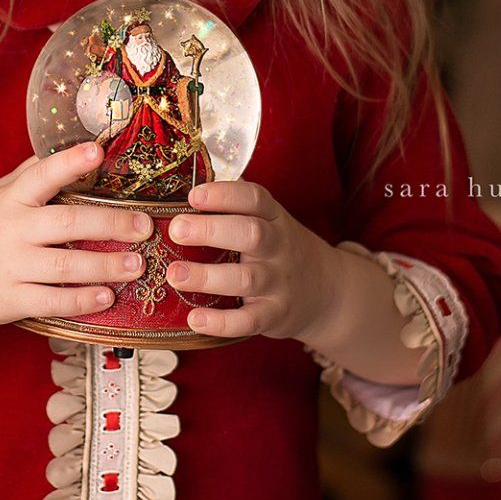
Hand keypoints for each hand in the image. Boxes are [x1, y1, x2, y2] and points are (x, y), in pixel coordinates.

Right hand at [0, 143, 155, 328]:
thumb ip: (32, 175)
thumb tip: (74, 145)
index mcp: (10, 199)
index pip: (41, 175)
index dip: (69, 162)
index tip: (97, 151)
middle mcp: (10, 231)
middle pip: (66, 224)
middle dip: (110, 224)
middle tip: (144, 226)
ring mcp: (10, 267)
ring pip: (65, 267)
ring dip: (105, 266)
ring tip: (136, 264)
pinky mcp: (10, 301)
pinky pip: (52, 302)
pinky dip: (82, 301)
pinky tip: (107, 297)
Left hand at [164, 181, 335, 341]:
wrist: (326, 291)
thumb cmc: (280, 250)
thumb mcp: (270, 221)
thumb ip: (237, 204)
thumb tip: (192, 178)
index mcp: (274, 218)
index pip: (254, 198)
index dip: (224, 194)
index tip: (193, 195)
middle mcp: (279, 247)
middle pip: (250, 234)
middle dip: (211, 230)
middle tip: (176, 229)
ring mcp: (279, 282)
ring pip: (246, 278)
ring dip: (207, 277)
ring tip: (174, 274)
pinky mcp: (275, 315)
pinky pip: (249, 320)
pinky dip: (222, 322)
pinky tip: (194, 319)